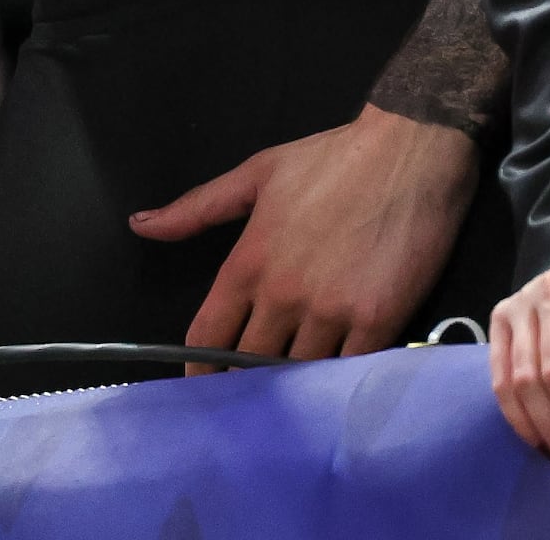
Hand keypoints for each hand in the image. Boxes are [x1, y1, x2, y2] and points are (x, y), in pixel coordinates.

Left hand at [129, 104, 476, 362]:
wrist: (409, 151)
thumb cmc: (331, 160)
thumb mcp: (256, 174)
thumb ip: (197, 208)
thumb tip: (140, 225)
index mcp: (248, 262)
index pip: (209, 335)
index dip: (201, 371)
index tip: (202, 387)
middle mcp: (283, 295)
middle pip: (252, 364)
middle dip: (248, 382)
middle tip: (251, 396)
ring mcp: (330, 311)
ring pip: (300, 374)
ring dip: (295, 387)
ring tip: (294, 398)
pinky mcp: (377, 320)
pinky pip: (349, 371)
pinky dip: (340, 383)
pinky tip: (337, 388)